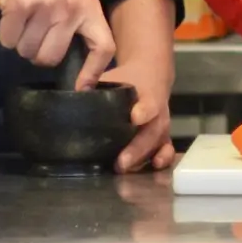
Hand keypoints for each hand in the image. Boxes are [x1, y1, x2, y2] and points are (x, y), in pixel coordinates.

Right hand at [0, 0, 113, 84]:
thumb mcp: (68, 0)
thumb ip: (74, 29)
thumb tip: (78, 75)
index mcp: (89, 7)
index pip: (104, 45)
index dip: (94, 71)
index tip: (80, 88)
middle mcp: (72, 7)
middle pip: (52, 58)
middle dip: (37, 53)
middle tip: (34, 30)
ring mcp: (48, 5)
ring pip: (28, 52)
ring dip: (20, 41)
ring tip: (23, 17)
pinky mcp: (21, 6)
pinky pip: (8, 41)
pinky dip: (4, 34)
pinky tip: (10, 13)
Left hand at [103, 0, 177, 172]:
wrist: (152, 73)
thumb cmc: (128, 78)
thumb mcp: (113, 75)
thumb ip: (94, 82)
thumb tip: (75, 93)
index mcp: (146, 94)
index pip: (149, 103)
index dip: (144, 111)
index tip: (135, 118)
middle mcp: (157, 112)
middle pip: (152, 131)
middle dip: (137, 148)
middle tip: (121, 162)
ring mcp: (161, 125)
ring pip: (158, 142)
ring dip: (143, 158)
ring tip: (124, 169)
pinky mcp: (163, 136)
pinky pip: (166, 148)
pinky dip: (163, 158)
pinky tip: (153, 167)